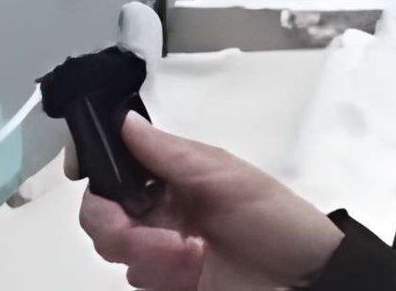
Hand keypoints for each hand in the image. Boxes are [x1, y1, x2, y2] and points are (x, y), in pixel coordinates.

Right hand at [76, 113, 343, 290]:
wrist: (307, 284)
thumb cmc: (279, 223)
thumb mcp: (227, 178)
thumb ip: (171, 154)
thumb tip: (123, 120)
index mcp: (175, 175)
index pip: (116, 164)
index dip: (95, 164)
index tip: (87, 171)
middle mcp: (162, 211)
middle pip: (100, 210)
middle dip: (112, 220)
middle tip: (144, 230)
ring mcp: (162, 251)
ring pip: (112, 249)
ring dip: (142, 250)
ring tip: (185, 254)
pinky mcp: (166, 285)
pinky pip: (135, 280)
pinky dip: (155, 275)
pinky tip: (188, 274)